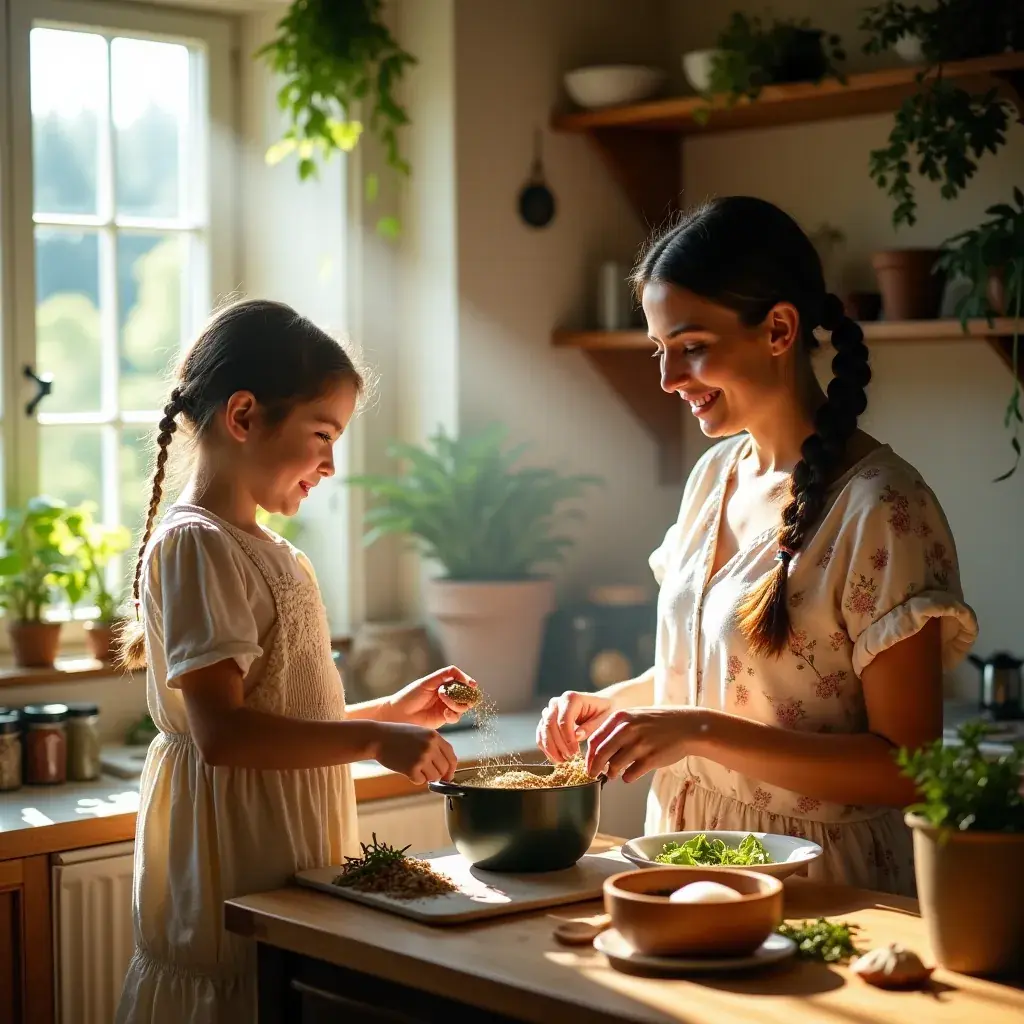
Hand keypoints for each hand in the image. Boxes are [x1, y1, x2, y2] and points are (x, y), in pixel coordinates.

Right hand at [371, 722, 457, 783]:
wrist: (378, 737)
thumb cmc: (398, 735)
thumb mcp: (421, 733)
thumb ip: (435, 746)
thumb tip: (447, 767)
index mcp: (435, 736)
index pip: (452, 757)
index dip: (451, 769)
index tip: (447, 776)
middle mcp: (431, 746)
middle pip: (444, 769)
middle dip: (437, 774)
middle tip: (426, 772)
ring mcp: (422, 757)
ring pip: (434, 777)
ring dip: (426, 777)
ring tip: (414, 768)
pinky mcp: (411, 768)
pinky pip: (421, 781)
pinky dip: (415, 779)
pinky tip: (406, 769)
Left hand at [385, 665, 477, 728]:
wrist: (399, 713)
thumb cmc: (410, 695)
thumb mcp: (428, 681)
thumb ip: (446, 675)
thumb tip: (464, 677)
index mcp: (443, 684)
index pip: (461, 681)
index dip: (468, 682)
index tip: (472, 685)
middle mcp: (447, 695)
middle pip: (465, 695)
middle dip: (463, 694)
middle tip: (456, 693)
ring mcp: (445, 707)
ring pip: (462, 706)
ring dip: (456, 703)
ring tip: (443, 699)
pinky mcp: (443, 719)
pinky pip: (456, 717)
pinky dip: (453, 714)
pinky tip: (445, 713)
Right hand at [537, 690, 612, 762]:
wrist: (601, 704)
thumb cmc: (604, 711)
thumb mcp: (604, 718)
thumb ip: (590, 727)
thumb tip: (576, 736)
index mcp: (571, 698)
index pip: (563, 720)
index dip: (567, 739)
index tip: (575, 753)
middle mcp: (557, 702)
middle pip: (550, 725)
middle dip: (558, 745)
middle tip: (569, 759)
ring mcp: (550, 710)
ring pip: (543, 730)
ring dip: (550, 748)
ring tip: (563, 761)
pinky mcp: (547, 719)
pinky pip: (541, 734)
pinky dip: (546, 747)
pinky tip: (556, 758)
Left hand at [586, 707, 703, 782]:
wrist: (687, 726)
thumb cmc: (660, 722)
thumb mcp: (635, 716)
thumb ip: (617, 729)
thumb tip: (598, 749)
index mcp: (621, 717)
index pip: (595, 740)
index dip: (589, 755)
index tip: (589, 763)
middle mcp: (627, 729)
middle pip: (600, 755)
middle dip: (594, 768)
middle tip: (594, 775)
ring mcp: (639, 744)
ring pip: (614, 766)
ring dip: (612, 773)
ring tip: (615, 774)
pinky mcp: (651, 759)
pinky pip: (630, 775)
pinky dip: (627, 777)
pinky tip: (631, 774)